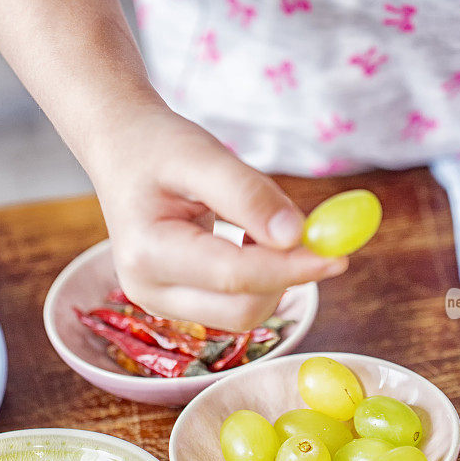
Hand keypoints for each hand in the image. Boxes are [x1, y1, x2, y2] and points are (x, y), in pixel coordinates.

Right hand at [89, 107, 347, 330]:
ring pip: (243, 313)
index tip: (338, 255)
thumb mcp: (202, 155)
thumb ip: (248, 195)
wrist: (121, 151)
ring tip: (261, 225)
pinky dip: (260, 278)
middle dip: (285, 276)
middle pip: (242, 309)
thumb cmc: (156, 147)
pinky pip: (235, 305)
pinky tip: (250, 240)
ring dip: (274, 277)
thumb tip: (296, 235)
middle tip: (308, 233)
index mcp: (147, 252)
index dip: (291, 267)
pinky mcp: (178, 303)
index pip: (235, 275)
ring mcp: (161, 303)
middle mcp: (149, 290)